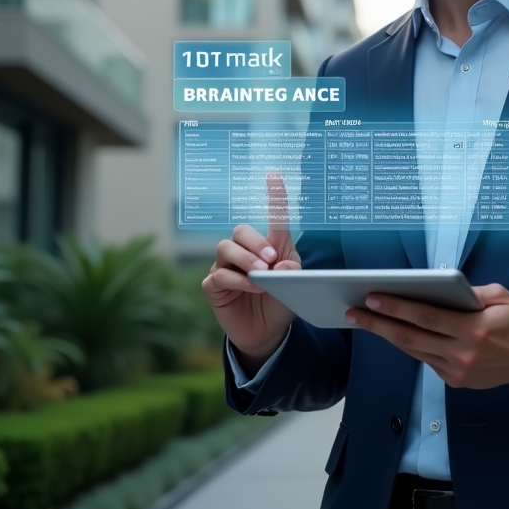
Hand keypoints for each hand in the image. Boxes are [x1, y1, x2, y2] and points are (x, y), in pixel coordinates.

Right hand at [202, 172, 300, 373]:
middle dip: (256, 243)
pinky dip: (237, 280)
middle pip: (240, 231)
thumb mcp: (295, 284)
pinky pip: (218, 275)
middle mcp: (244, 251)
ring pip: (226, 248)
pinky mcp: (213, 286)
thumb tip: (279, 267)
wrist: (268, 332)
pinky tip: (251, 287)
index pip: (271, 217)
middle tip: (271, 261)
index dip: (273, 196)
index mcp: (269, 246)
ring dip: (245, 259)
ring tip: (261, 275)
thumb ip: (291, 271)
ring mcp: (225, 267)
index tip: (274, 177)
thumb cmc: (281, 300)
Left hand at [345, 284, 508, 389]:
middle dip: (378, 323)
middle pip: (411, 337)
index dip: (397, 307)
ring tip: (365, 320)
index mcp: (475, 329)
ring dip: (387, 335)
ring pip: (414, 351)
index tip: (373, 297)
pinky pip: (426, 360)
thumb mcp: (501, 296)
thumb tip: (438, 285)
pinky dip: (408, 345)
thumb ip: (470, 292)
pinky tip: (393, 332)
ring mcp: (457, 371)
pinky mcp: (455, 381)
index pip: (427, 316)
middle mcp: (463, 353)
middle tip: (354, 311)